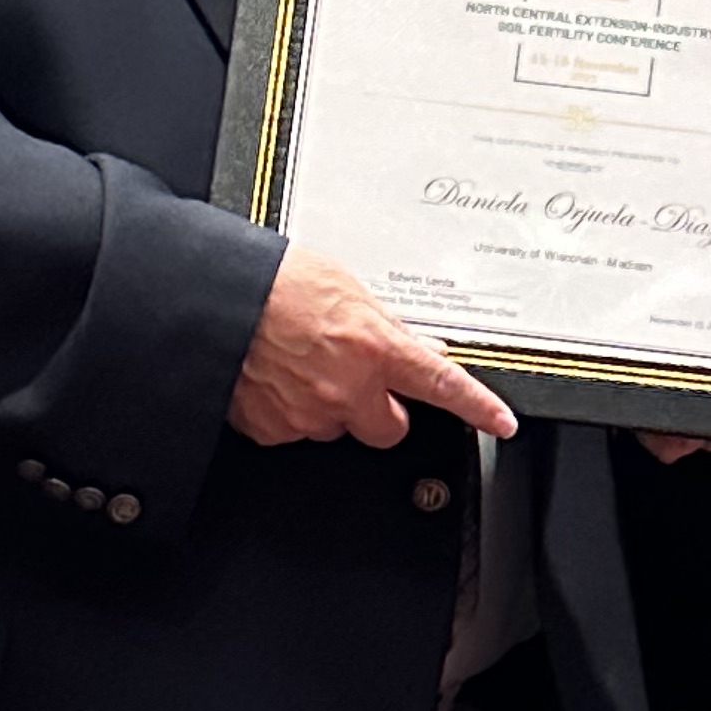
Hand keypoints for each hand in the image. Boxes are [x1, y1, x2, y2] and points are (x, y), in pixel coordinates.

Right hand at [229, 243, 518, 449]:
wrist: (211, 296)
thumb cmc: (270, 281)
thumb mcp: (345, 289)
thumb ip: (386, 326)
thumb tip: (417, 348)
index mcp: (375, 347)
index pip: (443, 385)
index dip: (478, 408)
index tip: (500, 423)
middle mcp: (347, 388)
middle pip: (388, 428)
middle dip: (379, 410)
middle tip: (356, 379)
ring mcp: (309, 414)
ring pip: (337, 427)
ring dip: (329, 405)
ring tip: (300, 363)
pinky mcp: (272, 428)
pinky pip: (293, 429)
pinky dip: (287, 409)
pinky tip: (275, 376)